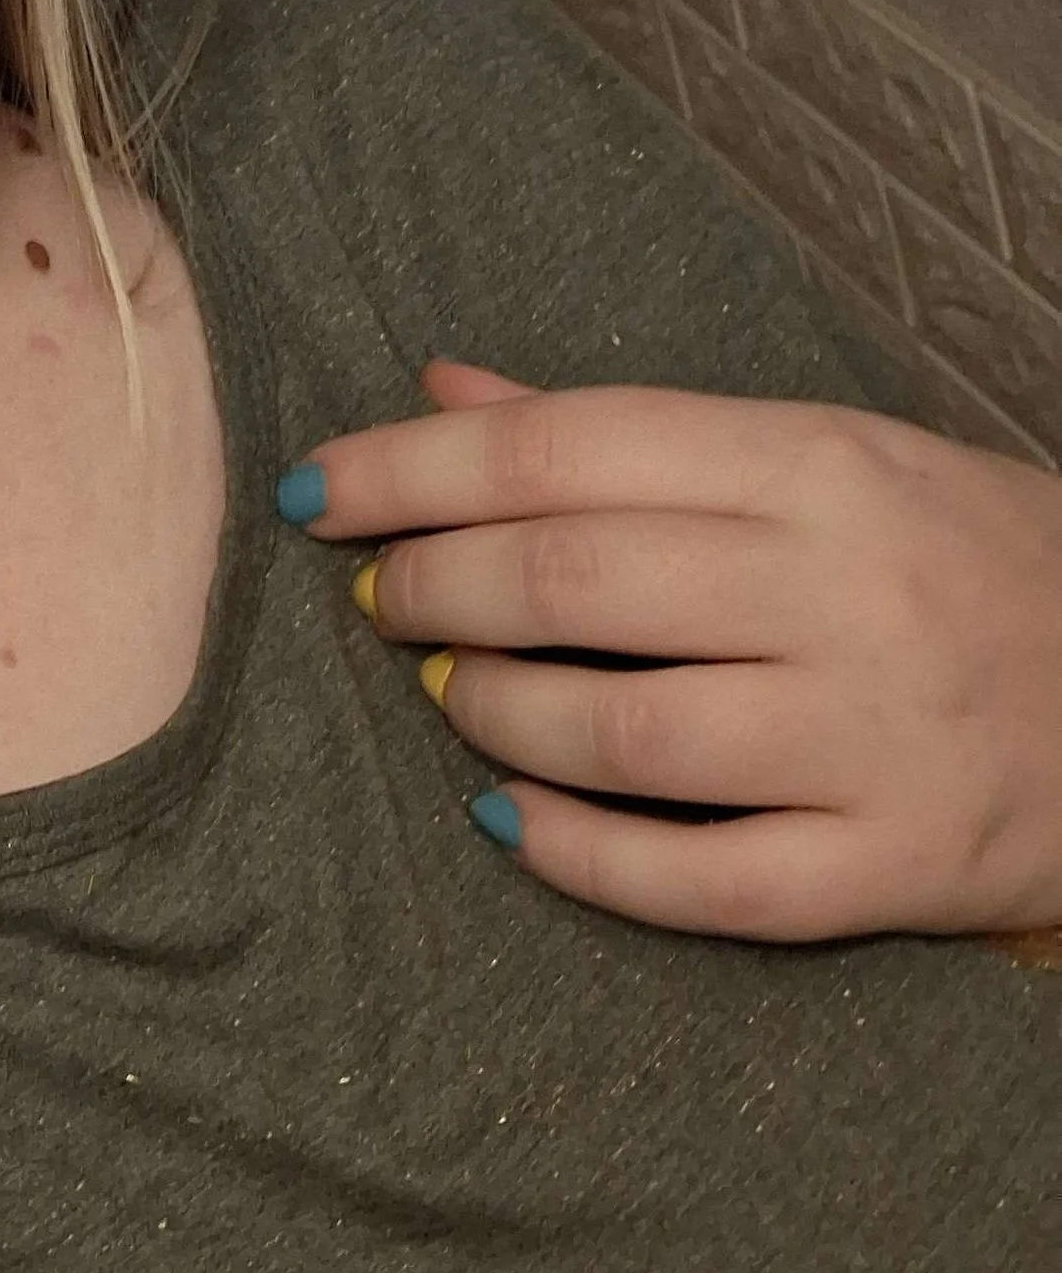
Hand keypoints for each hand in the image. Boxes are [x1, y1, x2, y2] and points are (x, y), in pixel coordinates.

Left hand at [285, 365, 1061, 945]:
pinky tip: (506, 821)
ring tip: (448, 691)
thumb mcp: (818, 453)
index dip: (412, 470)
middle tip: (380, 594)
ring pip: (622, 735)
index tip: (315, 490)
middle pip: (573, 583)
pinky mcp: (898, 870)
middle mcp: (846, 593)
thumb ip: (624, 432)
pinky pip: (703, 883)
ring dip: (490, 712)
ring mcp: (876, 739)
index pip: (565, 449)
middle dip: (432, 587)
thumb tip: (438, 390)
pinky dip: (578, 855)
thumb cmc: (956, 552)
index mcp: (817, 463)